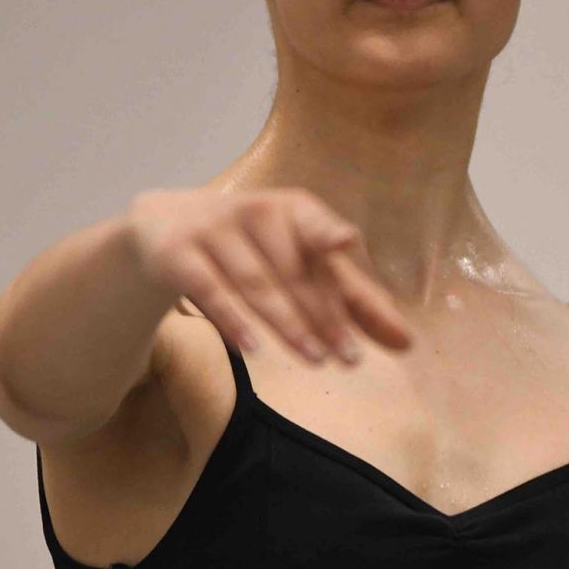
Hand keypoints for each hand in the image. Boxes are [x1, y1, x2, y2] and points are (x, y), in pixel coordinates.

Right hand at [124, 186, 412, 366]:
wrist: (160, 229)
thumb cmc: (250, 249)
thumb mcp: (298, 264)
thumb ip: (350, 300)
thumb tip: (407, 343)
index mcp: (292, 209)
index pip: (316, 230)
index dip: (327, 236)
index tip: (343, 243)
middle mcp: (253, 211)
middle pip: (293, 269)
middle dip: (324, 315)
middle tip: (352, 359)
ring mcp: (212, 229)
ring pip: (256, 282)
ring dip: (287, 323)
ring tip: (315, 359)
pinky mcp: (177, 253)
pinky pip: (209, 290)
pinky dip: (231, 319)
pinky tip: (254, 349)